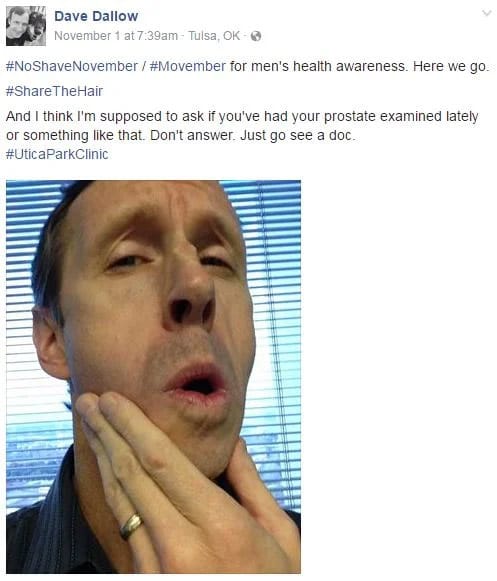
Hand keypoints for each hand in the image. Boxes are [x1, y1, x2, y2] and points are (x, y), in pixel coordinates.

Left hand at [75, 392, 300, 572]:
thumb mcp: (280, 536)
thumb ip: (251, 484)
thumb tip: (233, 442)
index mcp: (220, 526)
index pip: (162, 462)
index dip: (132, 426)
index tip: (113, 400)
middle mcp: (180, 546)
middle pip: (131, 476)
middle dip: (106, 433)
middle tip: (89, 403)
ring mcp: (156, 569)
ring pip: (120, 502)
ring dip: (102, 459)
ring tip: (91, 429)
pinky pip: (124, 528)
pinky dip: (113, 493)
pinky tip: (109, 472)